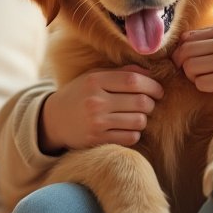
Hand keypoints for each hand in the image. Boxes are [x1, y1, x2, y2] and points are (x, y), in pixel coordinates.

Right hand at [38, 66, 163, 152]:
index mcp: (95, 81)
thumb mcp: (94, 77)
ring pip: (139, 121)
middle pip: (141, 102)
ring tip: (137, 116)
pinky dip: (134, 133)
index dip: (152, 85)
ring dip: (143, 119)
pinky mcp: (97, 140)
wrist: (53, 120)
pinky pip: (130, 137)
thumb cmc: (80, 95)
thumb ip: (121, 73)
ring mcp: (96, 123)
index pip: (133, 80)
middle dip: (151, 103)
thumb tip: (150, 73)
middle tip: (149, 104)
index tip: (158, 90)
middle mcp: (95, 101)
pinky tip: (127, 128)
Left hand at [171, 22, 212, 115]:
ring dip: (193, 77)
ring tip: (208, 79)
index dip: (182, 51)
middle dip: (184, 64)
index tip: (188, 61)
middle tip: (194, 73)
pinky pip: (200, 83)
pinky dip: (204, 88)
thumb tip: (181, 42)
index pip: (189, 36)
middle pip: (186, 51)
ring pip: (189, 67)